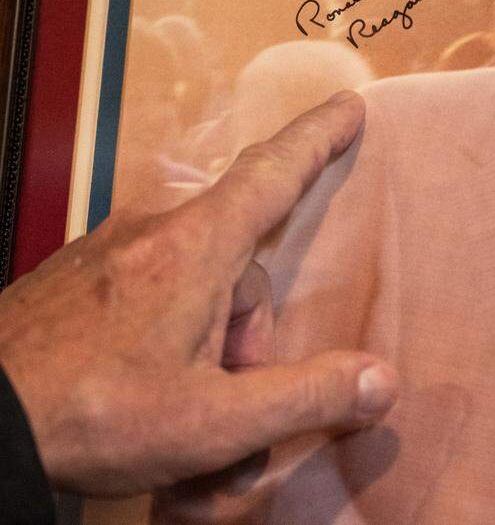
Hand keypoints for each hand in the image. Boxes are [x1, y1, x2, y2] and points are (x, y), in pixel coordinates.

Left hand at [0, 91, 397, 495]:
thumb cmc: (91, 414)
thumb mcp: (213, 422)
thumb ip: (306, 396)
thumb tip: (383, 379)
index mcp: (195, 247)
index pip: (273, 172)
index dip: (317, 139)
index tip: (349, 106)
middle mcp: (152, 230)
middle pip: (240, 263)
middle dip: (250, 332)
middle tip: (231, 401)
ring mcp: (109, 251)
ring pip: (195, 281)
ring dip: (208, 342)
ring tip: (183, 412)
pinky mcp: (77, 277)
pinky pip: (150, 290)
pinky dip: (167, 336)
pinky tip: (144, 392)